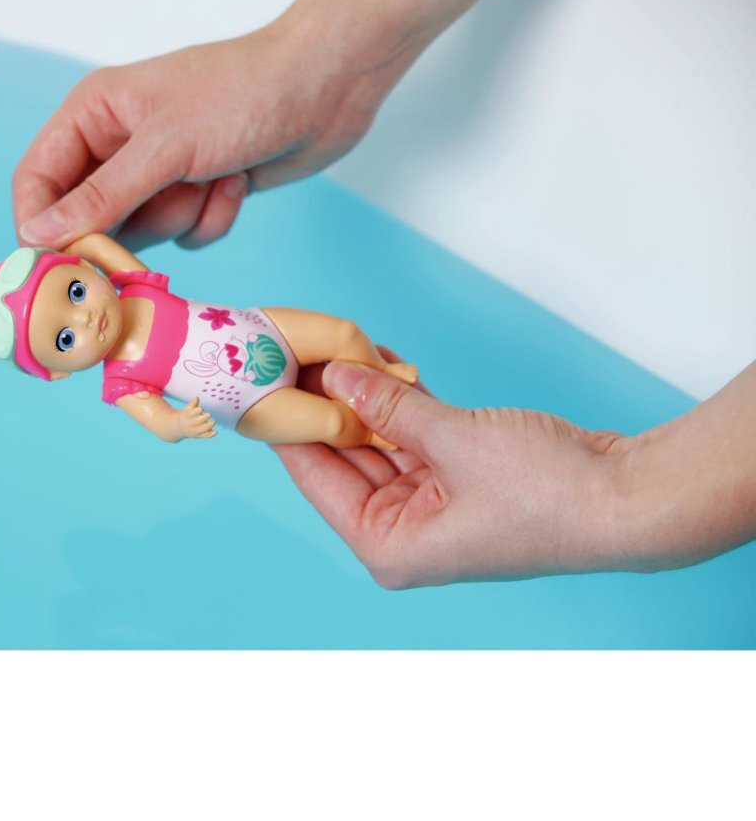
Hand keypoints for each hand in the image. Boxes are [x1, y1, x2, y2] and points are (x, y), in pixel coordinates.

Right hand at [13, 29, 377, 250]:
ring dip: (182, 215)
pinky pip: (186, 234)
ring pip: (143, 234)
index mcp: (95, 113)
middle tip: (165, 208)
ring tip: (212, 175)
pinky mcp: (200, 192)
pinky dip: (214, 217)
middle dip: (132, 224)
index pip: (38, 179)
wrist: (326, 88)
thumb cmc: (243, 93)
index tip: (59, 267)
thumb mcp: (163, 147)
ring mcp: (162, 172)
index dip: (41, 225)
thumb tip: (37, 234)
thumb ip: (100, 197)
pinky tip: (237, 181)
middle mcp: (121, 144)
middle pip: (90, 218)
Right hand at [175, 397, 216, 440]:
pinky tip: (216, 432)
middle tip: (209, 414)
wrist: (179, 428)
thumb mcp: (187, 409)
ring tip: (214, 421)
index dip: (197, 411)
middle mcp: (190, 424)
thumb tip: (197, 398)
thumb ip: (192, 404)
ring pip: (202, 429)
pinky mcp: (198, 435)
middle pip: (197, 422)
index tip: (201, 408)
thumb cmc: (186, 416)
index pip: (191, 414)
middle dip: (204, 418)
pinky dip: (211, 435)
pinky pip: (205, 436)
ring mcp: (194, 431)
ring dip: (209, 425)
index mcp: (186, 417)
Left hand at [275, 354, 637, 588]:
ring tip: (330, 345)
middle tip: (295, 351)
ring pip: (376, 439)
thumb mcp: (453, 440)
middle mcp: (401, 530)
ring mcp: (428, 503)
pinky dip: (396, 400)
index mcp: (388, 545)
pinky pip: (410, 433)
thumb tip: (336, 376)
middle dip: (324, 402)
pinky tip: (374, 360)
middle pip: (343, 455)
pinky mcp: (455, 476)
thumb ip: (388, 405)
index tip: (262, 382)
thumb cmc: (548, 493)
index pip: (314, 476)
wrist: (627, 497)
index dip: (288, 424)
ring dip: (361, 395)